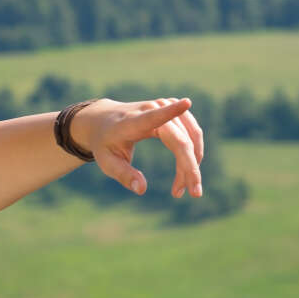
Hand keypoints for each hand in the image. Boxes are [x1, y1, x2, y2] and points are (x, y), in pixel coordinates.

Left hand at [70, 97, 203, 198]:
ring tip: (182, 188)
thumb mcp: (106, 162)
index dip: (170, 112)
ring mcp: (163, 105)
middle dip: (190, 167)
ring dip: (193, 163)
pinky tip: (188, 170)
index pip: (152, 117)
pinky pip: (192, 132)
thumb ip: (123, 175)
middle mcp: (150, 109)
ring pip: (190, 136)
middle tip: (195, 194)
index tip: (187, 103)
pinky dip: (194, 152)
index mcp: (131, 122)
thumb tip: (141, 189)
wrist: (103, 120)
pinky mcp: (172, 107)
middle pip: (180, 140)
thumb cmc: (105, 143)